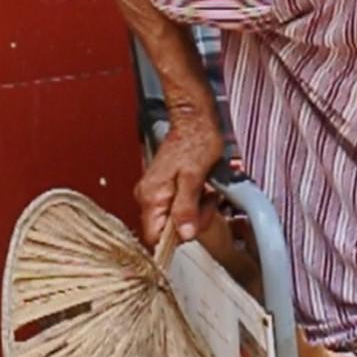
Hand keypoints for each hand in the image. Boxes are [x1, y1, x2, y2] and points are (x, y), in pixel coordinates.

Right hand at [137, 118, 222, 246]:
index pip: (154, 236)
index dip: (176, 238)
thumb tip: (184, 235)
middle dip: (193, 219)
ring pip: (178, 217)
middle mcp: (149, 196)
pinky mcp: (167, 186)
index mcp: (151, 196)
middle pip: (169, 229)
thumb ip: (187, 207)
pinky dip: (196, 199)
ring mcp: (157, 191)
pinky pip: (181, 204)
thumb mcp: (194, 176)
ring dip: (198, 208)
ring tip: (207, 190)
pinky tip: (204, 187)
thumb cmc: (196, 139)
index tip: (194, 225)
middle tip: (207, 200)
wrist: (195, 119)